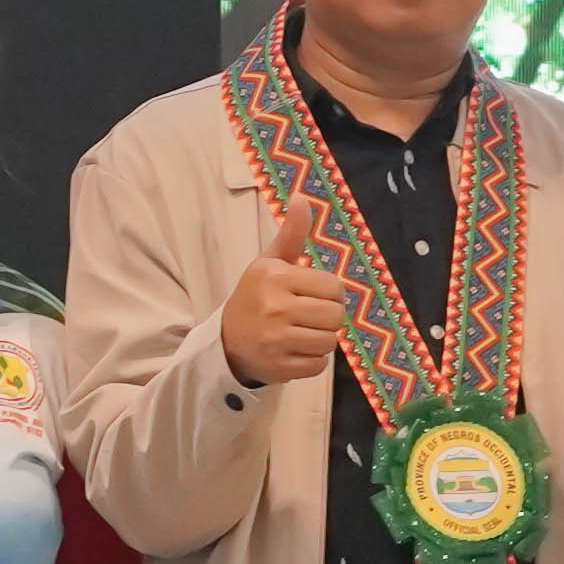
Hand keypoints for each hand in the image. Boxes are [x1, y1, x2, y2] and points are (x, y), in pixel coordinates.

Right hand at [221, 195, 347, 388]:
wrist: (226, 341)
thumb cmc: (256, 297)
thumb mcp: (270, 263)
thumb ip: (291, 234)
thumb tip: (303, 197)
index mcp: (274, 277)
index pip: (334, 287)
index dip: (330, 292)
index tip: (313, 294)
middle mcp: (274, 307)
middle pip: (336, 316)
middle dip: (328, 316)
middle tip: (309, 315)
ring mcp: (275, 340)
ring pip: (330, 342)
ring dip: (322, 339)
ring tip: (301, 332)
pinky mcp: (279, 367)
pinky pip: (319, 365)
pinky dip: (312, 360)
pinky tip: (294, 350)